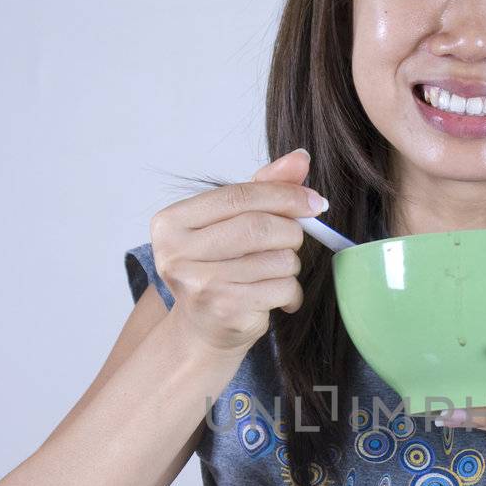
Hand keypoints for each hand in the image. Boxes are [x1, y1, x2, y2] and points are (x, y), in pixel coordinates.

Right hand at [150, 149, 326, 355]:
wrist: (205, 329)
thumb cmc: (220, 267)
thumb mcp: (234, 222)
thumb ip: (264, 186)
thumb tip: (301, 157)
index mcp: (171, 222)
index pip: (238, 197)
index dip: (283, 195)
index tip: (313, 202)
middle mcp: (176, 253)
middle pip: (258, 227)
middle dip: (290, 232)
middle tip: (293, 241)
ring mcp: (198, 284)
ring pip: (276, 259)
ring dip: (290, 265)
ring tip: (276, 274)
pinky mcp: (224, 310)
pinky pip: (281, 288)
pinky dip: (291, 292)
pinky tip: (277, 298)